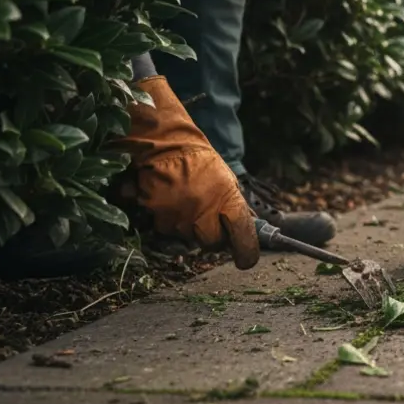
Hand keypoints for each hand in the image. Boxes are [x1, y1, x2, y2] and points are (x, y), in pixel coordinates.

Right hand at [110, 76, 260, 268]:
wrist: (166, 144)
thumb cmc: (201, 162)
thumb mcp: (227, 181)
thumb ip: (235, 207)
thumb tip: (247, 227)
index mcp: (227, 201)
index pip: (242, 237)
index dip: (247, 251)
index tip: (247, 259)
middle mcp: (203, 213)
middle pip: (212, 243)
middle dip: (212, 236)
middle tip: (209, 218)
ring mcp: (178, 216)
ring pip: (187, 237)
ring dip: (189, 226)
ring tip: (188, 200)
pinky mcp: (156, 217)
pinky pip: (166, 229)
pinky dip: (170, 219)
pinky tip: (172, 200)